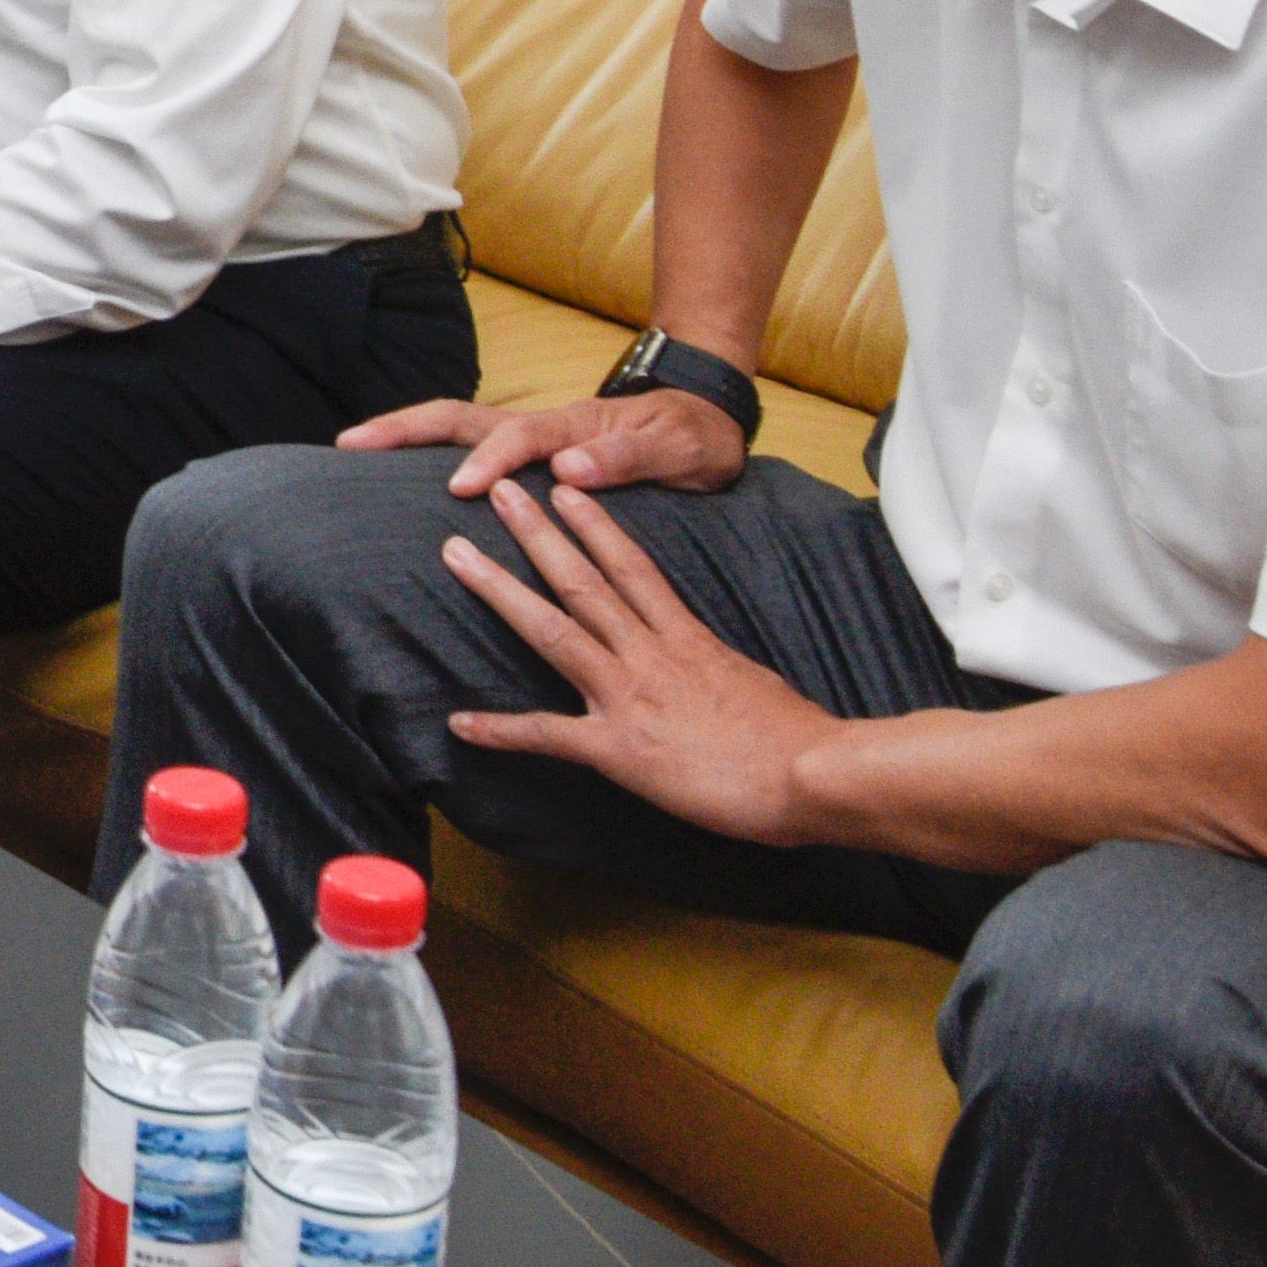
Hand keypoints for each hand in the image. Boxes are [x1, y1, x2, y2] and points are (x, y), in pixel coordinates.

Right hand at [336, 387, 747, 506]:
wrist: (709, 421)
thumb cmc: (695, 438)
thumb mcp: (679, 449)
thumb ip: (627, 458)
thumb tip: (568, 472)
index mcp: (576, 427)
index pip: (518, 438)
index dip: (488, 461)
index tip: (460, 490)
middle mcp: (545, 428)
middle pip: (461, 419)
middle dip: (405, 427)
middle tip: (350, 443)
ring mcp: (534, 439)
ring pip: (457, 431)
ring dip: (404, 436)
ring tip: (352, 454)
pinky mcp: (533, 455)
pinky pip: (470, 450)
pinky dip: (427, 455)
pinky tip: (399, 481)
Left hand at [437, 475, 834, 841]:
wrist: (810, 774)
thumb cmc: (796, 738)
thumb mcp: (754, 682)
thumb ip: (717, 667)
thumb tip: (707, 667)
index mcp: (687, 638)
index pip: (633, 568)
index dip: (595, 526)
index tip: (565, 491)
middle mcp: (650, 656)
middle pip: (582, 581)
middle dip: (535, 534)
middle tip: (500, 492)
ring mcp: (629, 697)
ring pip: (553, 631)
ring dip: (500, 591)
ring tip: (456, 555)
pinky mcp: (619, 750)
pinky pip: (548, 735)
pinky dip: (501, 730)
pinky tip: (460, 723)